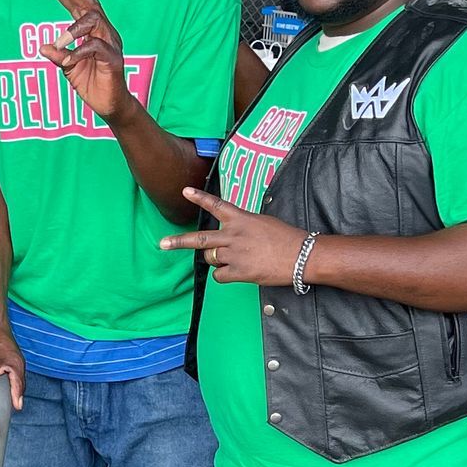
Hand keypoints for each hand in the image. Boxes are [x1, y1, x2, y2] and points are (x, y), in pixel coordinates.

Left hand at [37, 0, 131, 122]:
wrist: (109, 105)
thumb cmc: (90, 83)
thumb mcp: (68, 68)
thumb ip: (58, 55)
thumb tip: (42, 46)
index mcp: (93, 33)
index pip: (80, 8)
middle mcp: (104, 33)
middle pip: (90, 5)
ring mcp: (111, 45)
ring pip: (96, 22)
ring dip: (74, 29)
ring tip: (60, 41)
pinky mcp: (114, 60)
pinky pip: (96, 48)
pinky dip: (78, 52)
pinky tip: (67, 61)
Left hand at [161, 185, 305, 284]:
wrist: (303, 255)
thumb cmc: (286, 238)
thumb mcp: (263, 223)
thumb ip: (243, 226)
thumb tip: (231, 236)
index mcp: (241, 219)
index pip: (216, 205)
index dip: (199, 198)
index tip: (184, 191)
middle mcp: (234, 235)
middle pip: (200, 239)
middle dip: (178, 242)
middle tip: (163, 244)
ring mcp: (235, 254)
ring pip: (210, 258)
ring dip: (217, 260)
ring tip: (235, 259)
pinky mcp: (239, 271)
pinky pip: (219, 275)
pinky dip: (225, 275)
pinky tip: (239, 272)